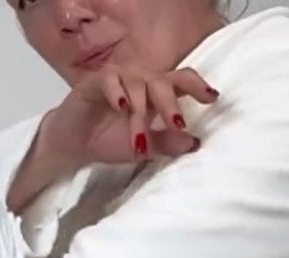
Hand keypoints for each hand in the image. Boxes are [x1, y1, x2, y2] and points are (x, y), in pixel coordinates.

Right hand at [40, 62, 218, 170]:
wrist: (74, 145)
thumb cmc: (110, 141)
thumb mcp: (144, 148)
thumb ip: (168, 143)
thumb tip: (195, 143)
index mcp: (155, 93)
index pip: (181, 80)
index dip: (197, 86)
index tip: (213, 98)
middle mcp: (141, 80)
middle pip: (162, 80)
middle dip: (171, 104)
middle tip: (178, 124)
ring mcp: (119, 78)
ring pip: (138, 84)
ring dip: (140, 112)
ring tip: (139, 138)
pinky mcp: (96, 80)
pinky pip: (111, 79)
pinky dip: (117, 92)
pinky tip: (121, 107)